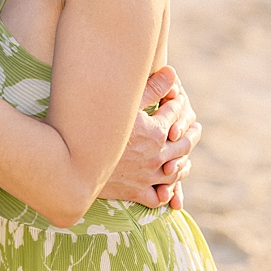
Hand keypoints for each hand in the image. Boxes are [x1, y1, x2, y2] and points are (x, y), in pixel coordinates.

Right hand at [99, 66, 200, 209]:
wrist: (74, 162)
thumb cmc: (95, 127)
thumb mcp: (123, 105)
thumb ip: (149, 89)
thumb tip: (172, 72)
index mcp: (156, 132)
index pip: (175, 115)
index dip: (177, 105)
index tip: (177, 100)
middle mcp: (158, 156)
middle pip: (184, 145)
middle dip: (191, 134)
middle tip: (195, 128)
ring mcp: (148, 176)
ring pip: (176, 173)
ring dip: (184, 164)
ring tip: (186, 159)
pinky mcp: (136, 192)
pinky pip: (158, 197)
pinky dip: (166, 194)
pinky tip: (167, 190)